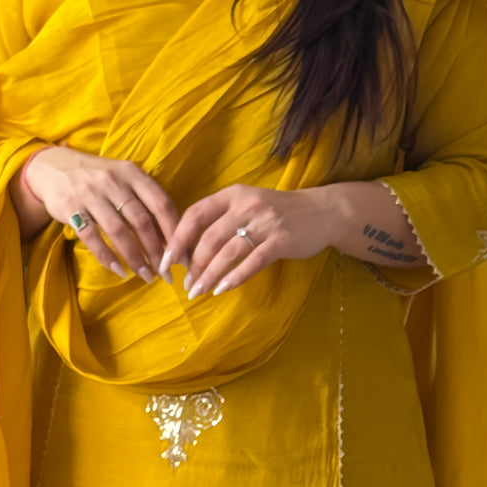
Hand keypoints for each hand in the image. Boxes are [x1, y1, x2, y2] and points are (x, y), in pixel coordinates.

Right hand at [23, 147, 178, 282]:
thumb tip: (171, 236)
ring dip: (135, 258)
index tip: (183, 255)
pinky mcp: (70, 208)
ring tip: (146, 276)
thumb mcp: (123, 177)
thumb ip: (144, 200)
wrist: (52, 166)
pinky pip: (92, 237)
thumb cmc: (97, 177)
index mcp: (133, 173)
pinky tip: (120, 270)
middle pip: (142, 221)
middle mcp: (113, 181)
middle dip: (157, 252)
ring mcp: (91, 194)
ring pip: (119, 232)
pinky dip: (107, 257)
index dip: (175, 231)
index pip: (161, 203)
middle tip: (166, 274)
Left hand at [163, 185, 335, 298]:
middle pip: (209, 238)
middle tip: (186, 284)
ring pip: (227, 252)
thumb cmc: (276, 212)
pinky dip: (234, 278)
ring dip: (209, 275)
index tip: (165, 260)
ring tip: (198, 291)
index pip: (195, 214)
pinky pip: (251, 262)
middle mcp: (246, 205)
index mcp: (232, 195)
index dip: (177, 238)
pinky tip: (222, 290)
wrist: (321, 211)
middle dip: (193, 264)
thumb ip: (220, 220)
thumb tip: (186, 250)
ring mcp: (264, 223)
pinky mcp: (280, 241)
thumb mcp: (246, 205)